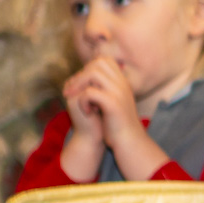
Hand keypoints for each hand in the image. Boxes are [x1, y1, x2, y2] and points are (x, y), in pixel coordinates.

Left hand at [63, 57, 169, 178]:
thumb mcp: (112, 101)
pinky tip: (87, 112)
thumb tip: (84, 79)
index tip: (81, 85)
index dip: (88, 68)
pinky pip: (90, 92)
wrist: (129, 141)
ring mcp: (119, 92)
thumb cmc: (117, 124)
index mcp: (122, 82)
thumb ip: (103, 88)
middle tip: (74, 91)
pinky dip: (83, 101)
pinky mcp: (113, 104)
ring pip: (92, 73)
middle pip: (97, 63)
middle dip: (81, 75)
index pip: (104, 60)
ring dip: (79, 84)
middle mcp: (122, 84)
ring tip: (75, 98)